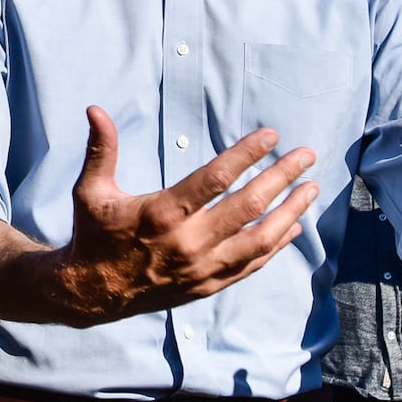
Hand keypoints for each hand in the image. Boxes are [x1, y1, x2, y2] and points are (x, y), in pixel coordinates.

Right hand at [51, 106, 319, 324]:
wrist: (91, 292)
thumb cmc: (93, 234)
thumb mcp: (90, 190)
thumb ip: (100, 149)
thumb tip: (95, 108)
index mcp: (162, 213)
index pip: (215, 178)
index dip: (246, 154)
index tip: (271, 135)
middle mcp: (188, 242)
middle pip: (249, 205)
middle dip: (282, 176)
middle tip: (306, 154)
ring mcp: (202, 267)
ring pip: (260, 239)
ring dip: (290, 211)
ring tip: (311, 189)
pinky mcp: (207, 285)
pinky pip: (251, 265)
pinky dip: (275, 245)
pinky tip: (293, 227)